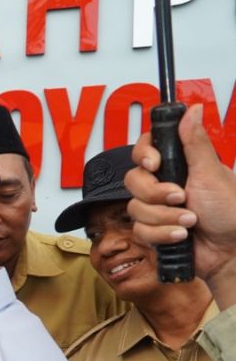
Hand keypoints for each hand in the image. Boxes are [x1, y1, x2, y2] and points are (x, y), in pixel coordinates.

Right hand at [125, 104, 235, 303]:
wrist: (229, 251)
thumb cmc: (228, 212)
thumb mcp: (211, 172)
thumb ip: (194, 142)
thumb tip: (191, 110)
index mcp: (177, 166)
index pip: (144, 150)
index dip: (143, 155)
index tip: (155, 164)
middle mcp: (163, 184)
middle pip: (133, 180)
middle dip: (156, 193)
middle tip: (181, 196)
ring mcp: (156, 208)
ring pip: (135, 208)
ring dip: (165, 216)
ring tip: (190, 220)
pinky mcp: (152, 230)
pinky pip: (140, 230)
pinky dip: (163, 234)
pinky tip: (182, 234)